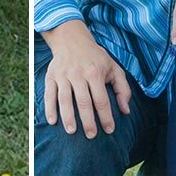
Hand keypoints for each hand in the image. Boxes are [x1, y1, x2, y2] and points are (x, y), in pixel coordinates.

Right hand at [42, 20, 131, 138]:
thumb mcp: (114, 68)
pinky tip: (52, 121)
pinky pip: (49, 94)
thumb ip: (122, 89)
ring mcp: (63, 75)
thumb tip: (125, 111)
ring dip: (68, 117)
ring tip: (72, 132)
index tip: (109, 130)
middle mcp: (78, 74)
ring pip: (65, 99)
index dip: (106, 116)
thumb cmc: (96, 58)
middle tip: (91, 136)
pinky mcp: (51, 76)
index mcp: (95, 72)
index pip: (101, 99)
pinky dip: (50, 108)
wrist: (72, 39)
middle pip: (83, 101)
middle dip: (88, 121)